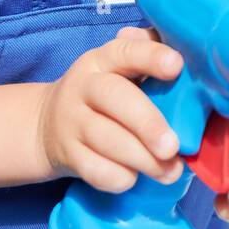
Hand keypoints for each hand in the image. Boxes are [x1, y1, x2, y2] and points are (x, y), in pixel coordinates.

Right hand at [35, 26, 185, 192]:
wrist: (47, 124)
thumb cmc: (105, 94)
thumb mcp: (119, 69)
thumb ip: (149, 56)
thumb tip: (182, 53)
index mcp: (102, 60)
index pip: (125, 51)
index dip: (151, 56)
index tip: (176, 66)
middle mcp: (84, 86)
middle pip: (115, 98)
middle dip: (148, 124)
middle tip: (173, 146)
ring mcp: (72, 122)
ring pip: (107, 140)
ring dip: (143, 159)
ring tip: (170, 171)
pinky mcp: (67, 154)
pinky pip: (95, 170)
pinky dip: (119, 178)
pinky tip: (134, 177)